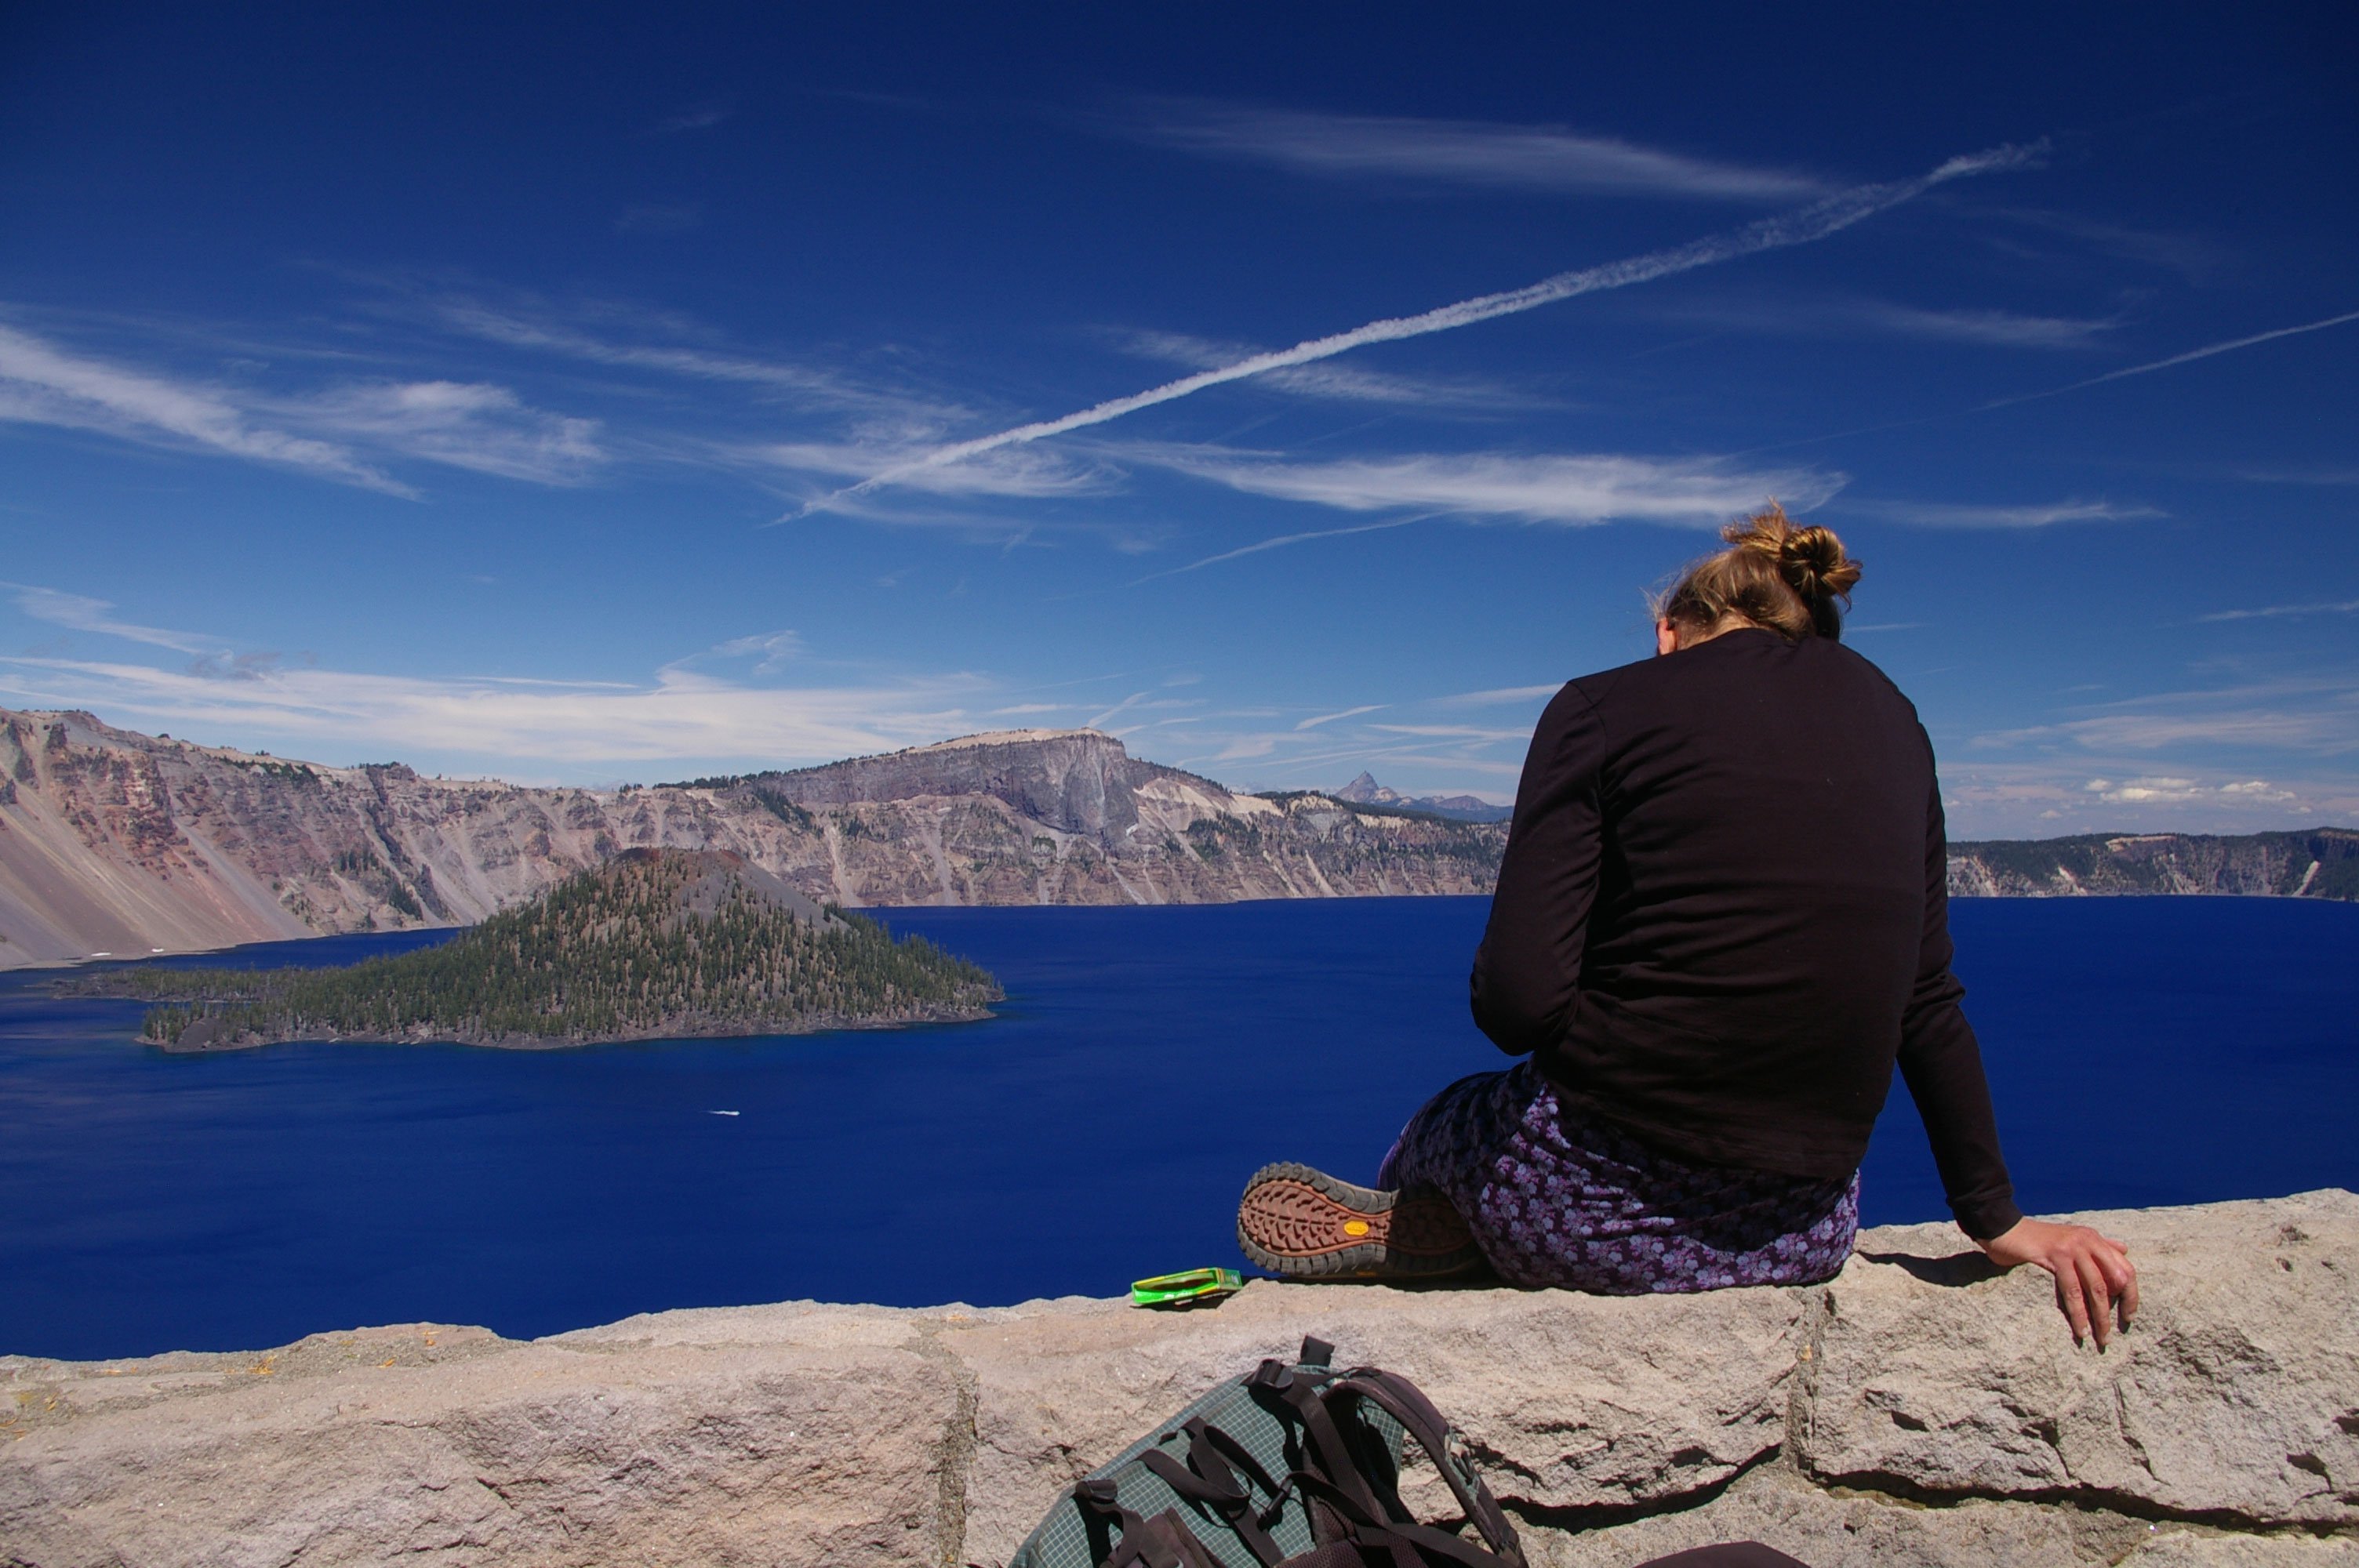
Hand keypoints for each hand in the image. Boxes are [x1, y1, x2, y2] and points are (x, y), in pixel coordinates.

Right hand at [1979, 1218, 2138, 1346]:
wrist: (2003, 1227)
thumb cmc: (2034, 1238)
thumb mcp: (2070, 1238)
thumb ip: (2098, 1244)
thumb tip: (2125, 1249)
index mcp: (2093, 1239)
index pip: (2125, 1268)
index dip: (2132, 1295)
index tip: (2128, 1317)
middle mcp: (2087, 1241)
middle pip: (2116, 1279)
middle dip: (2118, 1309)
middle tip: (2112, 1333)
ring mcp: (2072, 1248)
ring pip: (2095, 1287)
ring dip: (2099, 1317)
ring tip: (2099, 1337)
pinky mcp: (2055, 1256)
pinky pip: (2072, 1290)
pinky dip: (2078, 1313)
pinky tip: (2080, 1328)